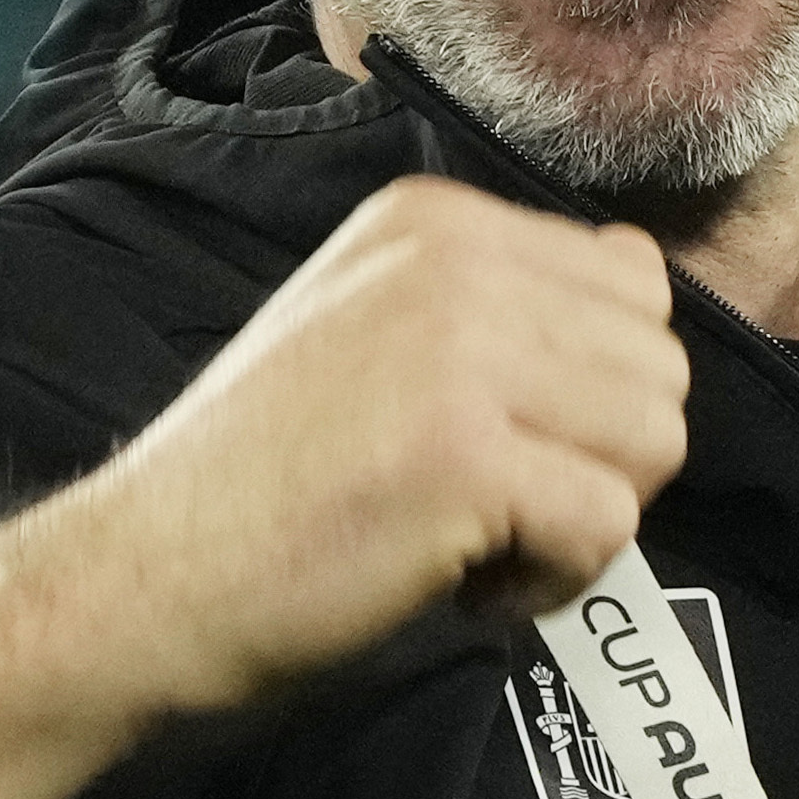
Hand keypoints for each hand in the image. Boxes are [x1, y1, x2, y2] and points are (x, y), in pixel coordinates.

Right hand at [0, 179, 688, 798]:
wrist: (138, 577)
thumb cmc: (262, 477)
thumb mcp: (374, 326)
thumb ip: (501, 299)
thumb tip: (646, 278)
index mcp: (434, 217)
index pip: (634, 282)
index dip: (592, 390)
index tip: (495, 441)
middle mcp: (453, 259)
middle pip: (660, 365)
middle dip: (600, 458)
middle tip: (490, 504)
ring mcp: (459, 351)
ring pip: (655, 441)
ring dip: (582, 519)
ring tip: (475, 539)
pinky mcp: (464, 457)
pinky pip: (607, 524)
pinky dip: (552, 581)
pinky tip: (461, 581)